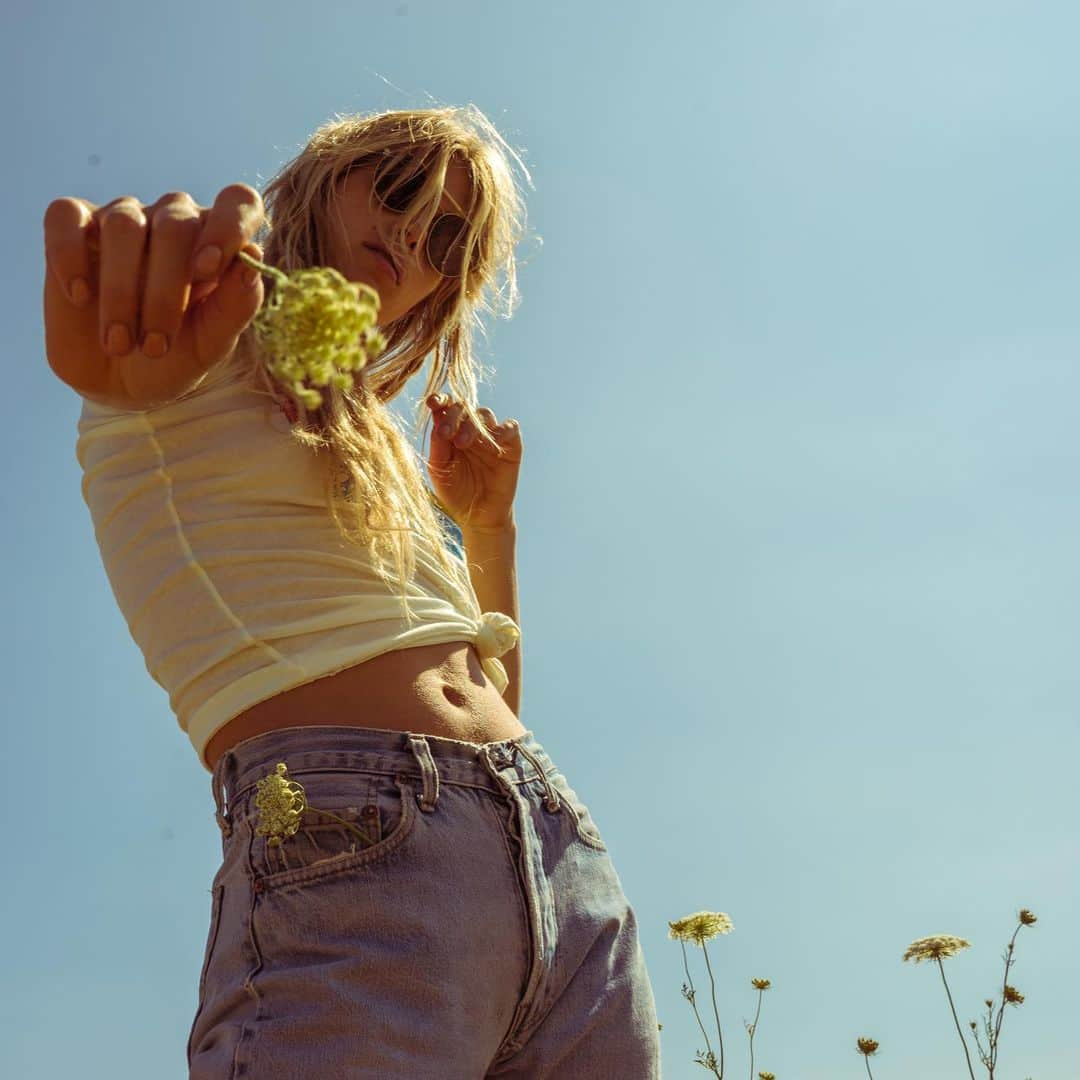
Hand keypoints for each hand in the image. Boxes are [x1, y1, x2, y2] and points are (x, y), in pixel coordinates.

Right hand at [43, 184, 265, 406]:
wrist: (118, 383)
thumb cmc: (175, 357)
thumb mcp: (211, 344)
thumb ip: (236, 305)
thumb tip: (253, 258)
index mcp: (219, 242)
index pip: (238, 202)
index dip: (227, 227)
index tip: (207, 271)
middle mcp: (175, 220)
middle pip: (176, 224)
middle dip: (165, 292)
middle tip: (155, 347)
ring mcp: (123, 219)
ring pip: (124, 224)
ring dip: (122, 290)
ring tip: (120, 343)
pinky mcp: (74, 228)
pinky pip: (66, 217)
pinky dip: (70, 255)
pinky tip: (80, 296)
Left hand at [426, 394, 521, 531]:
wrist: (478, 517)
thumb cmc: (456, 493)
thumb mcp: (439, 469)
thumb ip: (437, 445)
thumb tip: (436, 419)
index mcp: (451, 432)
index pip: (446, 407)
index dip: (440, 400)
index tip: (432, 402)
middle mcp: (471, 430)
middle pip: (464, 407)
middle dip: (453, 415)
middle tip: (445, 433)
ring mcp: (491, 437)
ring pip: (485, 414)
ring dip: (472, 425)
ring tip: (462, 443)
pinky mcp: (511, 446)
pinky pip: (510, 428)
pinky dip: (502, 430)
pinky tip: (492, 442)